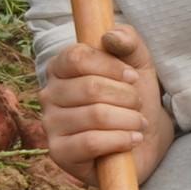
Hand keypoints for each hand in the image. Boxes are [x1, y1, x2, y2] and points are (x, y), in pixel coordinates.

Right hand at [39, 20, 170, 187]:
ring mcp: (50, 125)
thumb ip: (128, 41)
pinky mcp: (59, 153)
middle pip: (90, 88)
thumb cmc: (132, 98)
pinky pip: (90, 142)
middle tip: (137, 105)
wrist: (141, 138)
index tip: (133, 77)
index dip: (111, 66)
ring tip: (138, 124)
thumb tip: (110, 36)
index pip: (77, 57)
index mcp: (60, 68)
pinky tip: (132, 140)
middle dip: (126, 97)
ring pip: (95, 116)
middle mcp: (48, 94)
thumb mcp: (137, 63)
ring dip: (128, 120)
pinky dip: (120, 140)